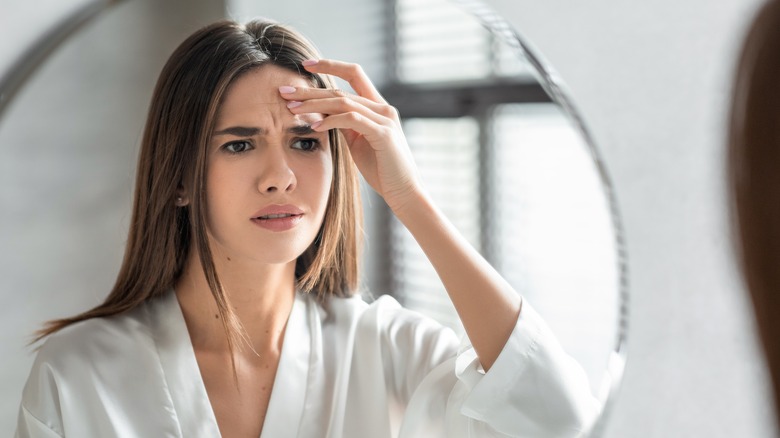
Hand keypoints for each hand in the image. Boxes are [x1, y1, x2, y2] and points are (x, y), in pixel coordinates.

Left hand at [279, 59, 421, 212]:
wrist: (404, 191)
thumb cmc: (381, 169)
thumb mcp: (358, 142)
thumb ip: (345, 125)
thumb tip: (323, 113)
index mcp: (378, 107)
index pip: (354, 74)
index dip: (330, 65)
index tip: (305, 65)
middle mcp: (383, 108)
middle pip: (341, 90)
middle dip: (310, 90)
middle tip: (284, 92)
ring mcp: (385, 119)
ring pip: (343, 102)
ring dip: (314, 104)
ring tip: (292, 109)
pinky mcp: (383, 134)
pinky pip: (352, 120)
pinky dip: (331, 120)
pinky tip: (314, 126)